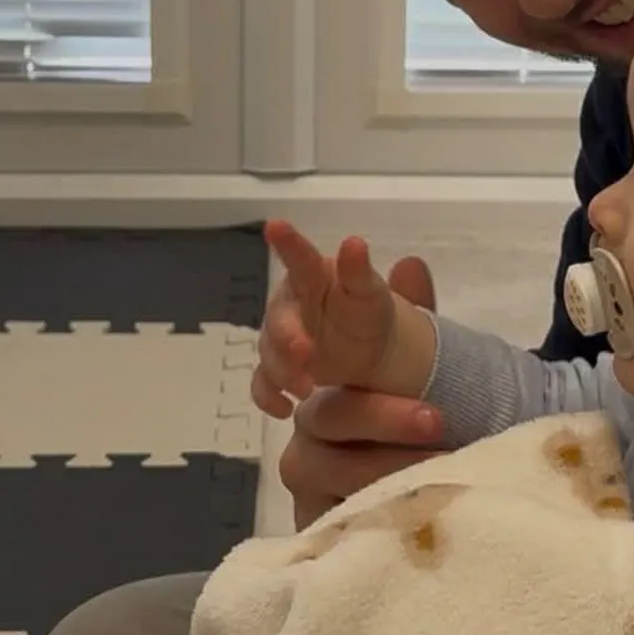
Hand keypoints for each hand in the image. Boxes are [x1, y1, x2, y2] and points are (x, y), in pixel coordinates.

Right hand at [254, 221, 399, 411]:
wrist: (369, 351)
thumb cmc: (364, 311)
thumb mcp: (369, 292)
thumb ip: (360, 271)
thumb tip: (355, 242)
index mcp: (311, 278)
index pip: (299, 258)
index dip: (287, 243)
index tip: (274, 226)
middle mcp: (290, 306)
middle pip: (279, 318)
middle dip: (287, 335)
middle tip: (303, 350)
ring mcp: (281, 340)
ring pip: (270, 354)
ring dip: (284, 370)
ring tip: (308, 388)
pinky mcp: (280, 372)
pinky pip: (264, 383)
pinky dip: (269, 396)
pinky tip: (282, 408)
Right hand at [279, 254, 446, 528]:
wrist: (405, 498)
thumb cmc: (400, 425)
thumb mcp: (414, 364)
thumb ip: (411, 314)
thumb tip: (410, 262)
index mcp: (318, 380)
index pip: (291, 349)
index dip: (293, 339)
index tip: (317, 344)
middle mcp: (303, 427)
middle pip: (329, 416)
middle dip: (383, 416)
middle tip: (435, 419)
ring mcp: (305, 477)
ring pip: (333, 470)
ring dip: (389, 466)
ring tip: (443, 466)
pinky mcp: (314, 524)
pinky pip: (336, 518)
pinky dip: (374, 510)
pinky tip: (406, 509)